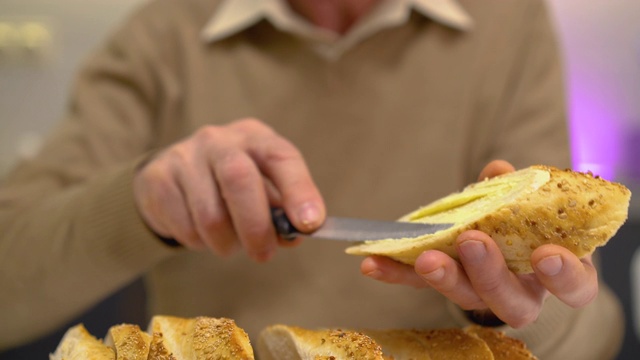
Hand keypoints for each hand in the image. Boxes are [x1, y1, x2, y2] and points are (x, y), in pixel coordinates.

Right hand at [133, 118, 324, 261]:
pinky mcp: (158, 179)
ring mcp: (184, 156)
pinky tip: (202, 234)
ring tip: (229, 244)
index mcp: (255, 138)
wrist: (172, 178)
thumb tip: (298, 233)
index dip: (299, 191)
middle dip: (256, 226)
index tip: (310, 224)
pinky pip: (185, 227)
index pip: (281, 157)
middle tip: (263, 254)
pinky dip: (199, 243)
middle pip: (239, 179)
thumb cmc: (230, 187)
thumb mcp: (262, 189)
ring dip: (226, 243)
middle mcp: (219, 140)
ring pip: (210, 215)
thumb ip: (282, 211)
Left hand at [360, 160, 598, 327]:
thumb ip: (517, 187)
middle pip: (512, 301)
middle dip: (489, 272)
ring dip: (443, 276)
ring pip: (467, 297)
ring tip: (424, 256)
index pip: (575, 287)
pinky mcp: (447, 285)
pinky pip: (423, 284)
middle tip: (472, 242)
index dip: (564, 276)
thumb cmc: (532, 219)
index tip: (546, 255)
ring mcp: (482, 294)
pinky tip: (372, 264)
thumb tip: (497, 169)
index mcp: (557, 273)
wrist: (510, 236)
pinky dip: (398, 273)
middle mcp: (523, 293)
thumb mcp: (533, 200)